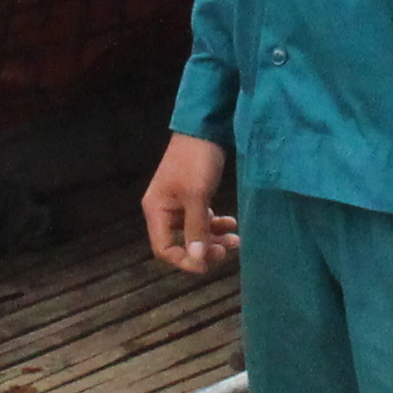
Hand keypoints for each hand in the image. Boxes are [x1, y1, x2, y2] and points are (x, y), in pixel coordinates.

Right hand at [142, 135, 236, 277]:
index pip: (164, 248)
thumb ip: (196, 228)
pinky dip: (216, 225)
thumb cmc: (196, 159)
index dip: (185, 260)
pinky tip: (231, 223)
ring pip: (195, 232)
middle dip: (204, 249)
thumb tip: (197, 259)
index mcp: (156, 210)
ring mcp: (178, 204)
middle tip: (227, 249)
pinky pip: (202, 220)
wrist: (205, 127)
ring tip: (235, 239)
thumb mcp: (197, 196)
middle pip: (181, 243)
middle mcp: (164, 210)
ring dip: (214, 238)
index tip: (207, 265)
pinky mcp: (193, 197)